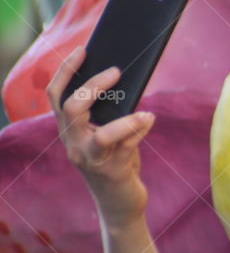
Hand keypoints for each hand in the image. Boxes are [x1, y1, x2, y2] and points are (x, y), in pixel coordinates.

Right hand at [46, 46, 156, 226]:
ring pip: (101, 134)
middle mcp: (74, 143)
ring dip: (125, 119)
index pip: (56, 95)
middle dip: (95, 86)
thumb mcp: (109, 135)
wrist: (119, 202)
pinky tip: (150, 119)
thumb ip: (111, 114)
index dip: (67, 71)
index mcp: (69, 129)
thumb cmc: (116, 161)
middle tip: (117, 71)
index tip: (83, 50)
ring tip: (145, 109)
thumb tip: (127, 82)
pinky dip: (140, 129)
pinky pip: (127, 146)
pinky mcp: (111, 171)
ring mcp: (90, 159)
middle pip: (71, 107)